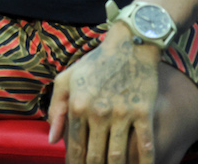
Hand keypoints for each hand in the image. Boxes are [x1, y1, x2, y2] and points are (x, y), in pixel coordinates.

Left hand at [48, 24, 161, 163]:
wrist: (129, 45)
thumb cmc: (96, 63)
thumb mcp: (67, 79)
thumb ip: (56, 109)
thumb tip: (53, 139)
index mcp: (78, 105)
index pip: (74, 145)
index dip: (74, 163)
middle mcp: (98, 112)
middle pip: (95, 155)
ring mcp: (122, 114)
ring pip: (118, 156)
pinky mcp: (144, 113)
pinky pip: (145, 145)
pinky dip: (144, 163)